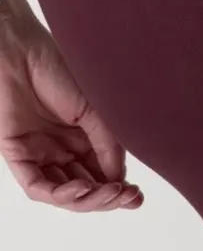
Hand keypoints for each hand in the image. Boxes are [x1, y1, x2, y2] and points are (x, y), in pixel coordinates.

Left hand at [0, 0, 142, 210]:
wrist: (20, 50)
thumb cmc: (57, 67)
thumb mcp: (95, 110)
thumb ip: (107, 145)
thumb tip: (118, 178)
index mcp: (83, 137)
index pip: (103, 173)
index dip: (119, 189)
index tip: (137, 196)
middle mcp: (63, 149)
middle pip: (86, 188)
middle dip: (108, 197)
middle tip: (127, 197)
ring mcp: (40, 153)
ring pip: (64, 193)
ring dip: (88, 200)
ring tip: (109, 193)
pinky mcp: (17, 155)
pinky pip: (37, 186)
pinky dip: (60, 194)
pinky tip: (82, 189)